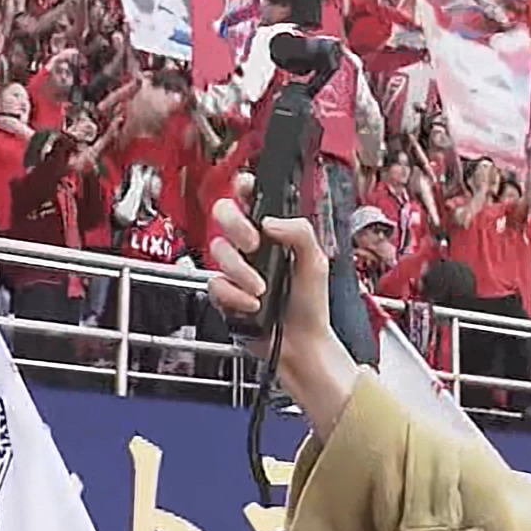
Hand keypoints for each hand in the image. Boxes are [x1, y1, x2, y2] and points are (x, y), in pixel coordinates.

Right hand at [207, 174, 357, 424]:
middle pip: (223, 213)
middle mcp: (250, 246)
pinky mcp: (224, 293)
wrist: (300, 344)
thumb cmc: (310, 305)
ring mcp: (235, 269)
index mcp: (274, 233)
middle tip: (253, 244)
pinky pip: (214, 284)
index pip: (252, 197)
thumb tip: (270, 221)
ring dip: (241, 272)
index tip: (247, 188)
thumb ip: (300, 233)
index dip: (243, 185)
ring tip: (262, 289)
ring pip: (218, 251)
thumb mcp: (316, 262)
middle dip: (235, 225)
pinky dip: (234, 296)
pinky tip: (252, 305)